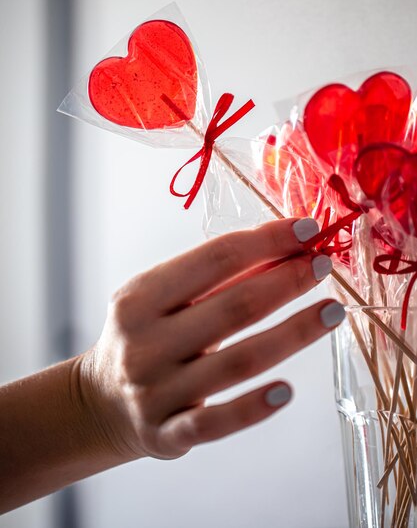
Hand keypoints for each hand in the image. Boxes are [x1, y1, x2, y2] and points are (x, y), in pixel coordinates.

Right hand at [78, 217, 343, 463]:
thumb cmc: (143, 337)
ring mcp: (156, 392)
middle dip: (287, 282)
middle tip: (324, 266)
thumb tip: (284, 250)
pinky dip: (254, 407)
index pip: (215, 259)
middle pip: (233, 307)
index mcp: (140, 298)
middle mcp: (145, 343)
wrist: (101, 401)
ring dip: (293, 334)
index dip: (267, 241)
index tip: (307, 230)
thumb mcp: (159, 299)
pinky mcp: (167, 434)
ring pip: (237, 362)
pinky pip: (217, 422)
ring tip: (331, 312)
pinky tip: (286, 391)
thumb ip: (215, 279)